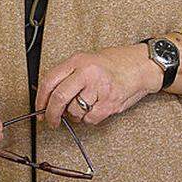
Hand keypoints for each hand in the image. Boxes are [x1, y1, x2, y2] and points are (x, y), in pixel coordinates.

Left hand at [36, 44, 162, 127]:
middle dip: (51, 114)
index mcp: (79, 60)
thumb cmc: (116, 63)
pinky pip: (90, 119)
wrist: (142, 65)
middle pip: (59, 98)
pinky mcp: (110, 102)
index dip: (40, 99)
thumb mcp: (88, 60)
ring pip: (75, 112)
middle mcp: (87, 73)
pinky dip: (90, 118)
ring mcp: (100, 88)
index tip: (39, 109)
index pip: (50, 81)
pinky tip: (97, 108)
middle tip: (51, 121)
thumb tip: (49, 97)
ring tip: (85, 106)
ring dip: (76, 115)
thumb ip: (69, 75)